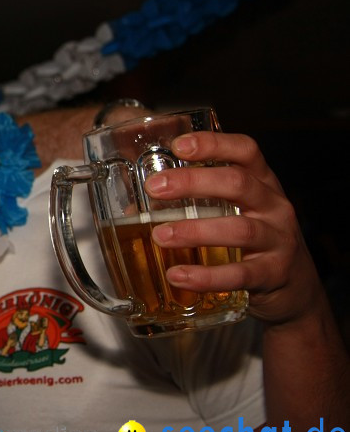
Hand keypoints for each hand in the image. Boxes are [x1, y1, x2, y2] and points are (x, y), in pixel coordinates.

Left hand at [143, 131, 324, 325]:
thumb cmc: (255, 241)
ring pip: (239, 230)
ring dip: (195, 231)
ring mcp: (278, 240)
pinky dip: (206, 276)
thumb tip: (135, 204)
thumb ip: (198, 200)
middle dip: (193, 182)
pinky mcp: (273, 274)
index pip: (245, 151)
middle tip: (155, 187)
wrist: (296, 288)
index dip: (213, 144)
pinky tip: (178, 275)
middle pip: (237, 183)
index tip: (178, 145)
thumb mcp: (235, 210)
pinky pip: (239, 275)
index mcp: (262, 183)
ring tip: (160, 235)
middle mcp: (274, 206)